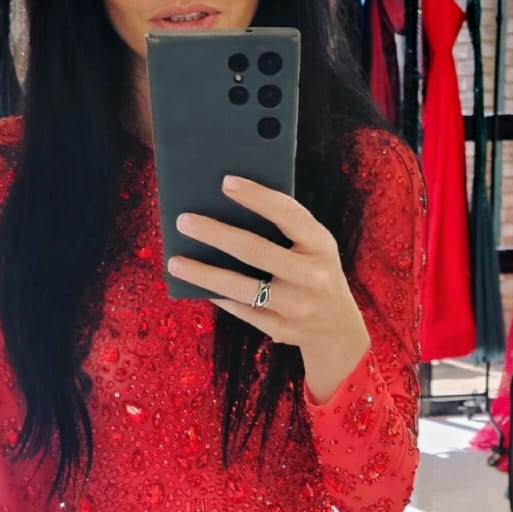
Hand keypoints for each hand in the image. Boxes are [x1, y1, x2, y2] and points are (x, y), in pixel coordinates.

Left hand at [167, 175, 367, 359]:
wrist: (337, 328)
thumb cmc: (314, 272)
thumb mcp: (313, 246)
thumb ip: (285, 228)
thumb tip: (228, 207)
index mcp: (320, 244)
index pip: (287, 214)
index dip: (257, 196)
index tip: (225, 182)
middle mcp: (310, 275)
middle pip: (256, 251)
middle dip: (216, 234)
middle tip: (184, 221)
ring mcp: (295, 306)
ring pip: (242, 288)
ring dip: (204, 274)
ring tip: (175, 262)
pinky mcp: (279, 329)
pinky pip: (240, 310)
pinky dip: (216, 295)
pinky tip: (195, 283)